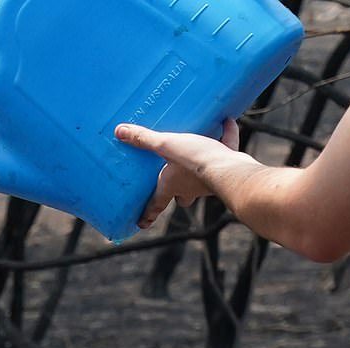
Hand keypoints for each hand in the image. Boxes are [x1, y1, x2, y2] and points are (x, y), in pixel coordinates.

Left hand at [115, 118, 239, 228]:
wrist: (230, 170)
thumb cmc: (194, 163)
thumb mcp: (166, 146)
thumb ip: (144, 139)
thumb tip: (119, 131)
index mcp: (172, 187)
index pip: (155, 205)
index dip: (147, 215)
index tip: (141, 223)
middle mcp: (190, 188)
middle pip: (182, 197)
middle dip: (178, 194)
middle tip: (174, 186)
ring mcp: (210, 181)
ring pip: (203, 178)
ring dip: (202, 166)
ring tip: (199, 151)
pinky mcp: (229, 168)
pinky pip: (227, 151)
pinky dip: (227, 137)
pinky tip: (226, 122)